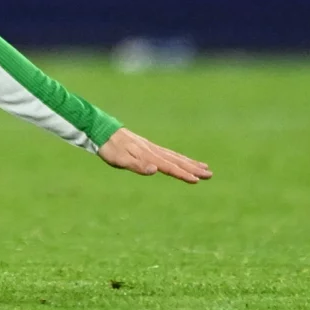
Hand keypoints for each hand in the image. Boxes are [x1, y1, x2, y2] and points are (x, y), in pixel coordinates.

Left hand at [96, 128, 210, 183]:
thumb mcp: (119, 160)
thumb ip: (137, 165)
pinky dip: (177, 157)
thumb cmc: (109, 148)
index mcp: (148, 155)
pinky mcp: (146, 146)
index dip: (183, 174)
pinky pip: (167, 153)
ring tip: (203, 167)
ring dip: (189, 162)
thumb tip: (155, 170)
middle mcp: (152, 150)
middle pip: (176, 160)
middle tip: (210, 174)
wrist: (100, 130)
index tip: (197, 180)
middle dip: (193, 168)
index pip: (169, 167)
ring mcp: (150, 147)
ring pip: (174, 156)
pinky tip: (180, 159)